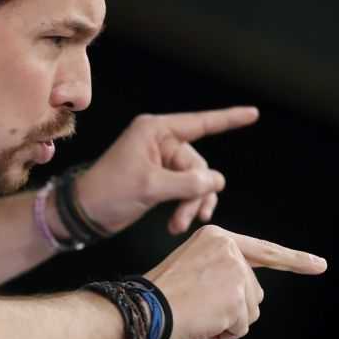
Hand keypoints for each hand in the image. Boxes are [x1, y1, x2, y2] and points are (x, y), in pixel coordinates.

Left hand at [76, 106, 258, 234]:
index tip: (253, 114)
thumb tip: (217, 181)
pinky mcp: (160, 180)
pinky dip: (185, 207)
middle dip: (196, 192)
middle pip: (198, 164)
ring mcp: (161, 162)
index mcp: (155, 131)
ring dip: (191, 204)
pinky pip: (185, 190)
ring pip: (195, 180)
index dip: (228, 119)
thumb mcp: (150, 187)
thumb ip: (187, 183)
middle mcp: (161, 142)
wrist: (85, 213)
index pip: (199, 123)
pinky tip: (177, 225)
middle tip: (187, 217)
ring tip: (179, 225)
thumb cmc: (110, 191)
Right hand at [145, 225, 327, 338]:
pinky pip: (241, 327)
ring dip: (227, 320)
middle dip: (233, 305)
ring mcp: (236, 272)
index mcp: (218, 237)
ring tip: (198, 311)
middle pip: (254, 290)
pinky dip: (223, 333)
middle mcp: (230, 249)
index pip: (264, 250)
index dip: (294, 259)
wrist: (144, 305)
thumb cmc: (165, 292)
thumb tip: (254, 295)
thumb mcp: (195, 265)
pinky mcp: (237, 296)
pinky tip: (201, 322)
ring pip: (250, 310)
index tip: (320, 264)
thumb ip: (224, 269)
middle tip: (198, 304)